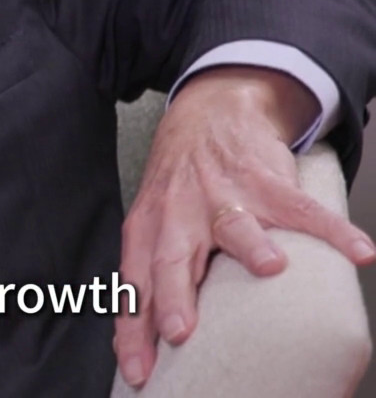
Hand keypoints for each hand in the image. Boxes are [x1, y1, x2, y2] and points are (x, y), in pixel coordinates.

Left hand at [114, 66, 375, 387]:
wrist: (208, 116)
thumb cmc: (179, 186)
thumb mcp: (154, 224)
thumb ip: (154, 274)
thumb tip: (152, 340)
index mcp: (149, 230)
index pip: (134, 286)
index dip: (132, 328)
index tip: (137, 368)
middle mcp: (180, 214)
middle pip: (171, 259)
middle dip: (173, 295)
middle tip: (179, 331)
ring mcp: (223, 196)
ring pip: (234, 224)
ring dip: (251, 247)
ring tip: (271, 268)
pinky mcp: (267, 182)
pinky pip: (302, 207)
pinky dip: (331, 229)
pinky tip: (358, 250)